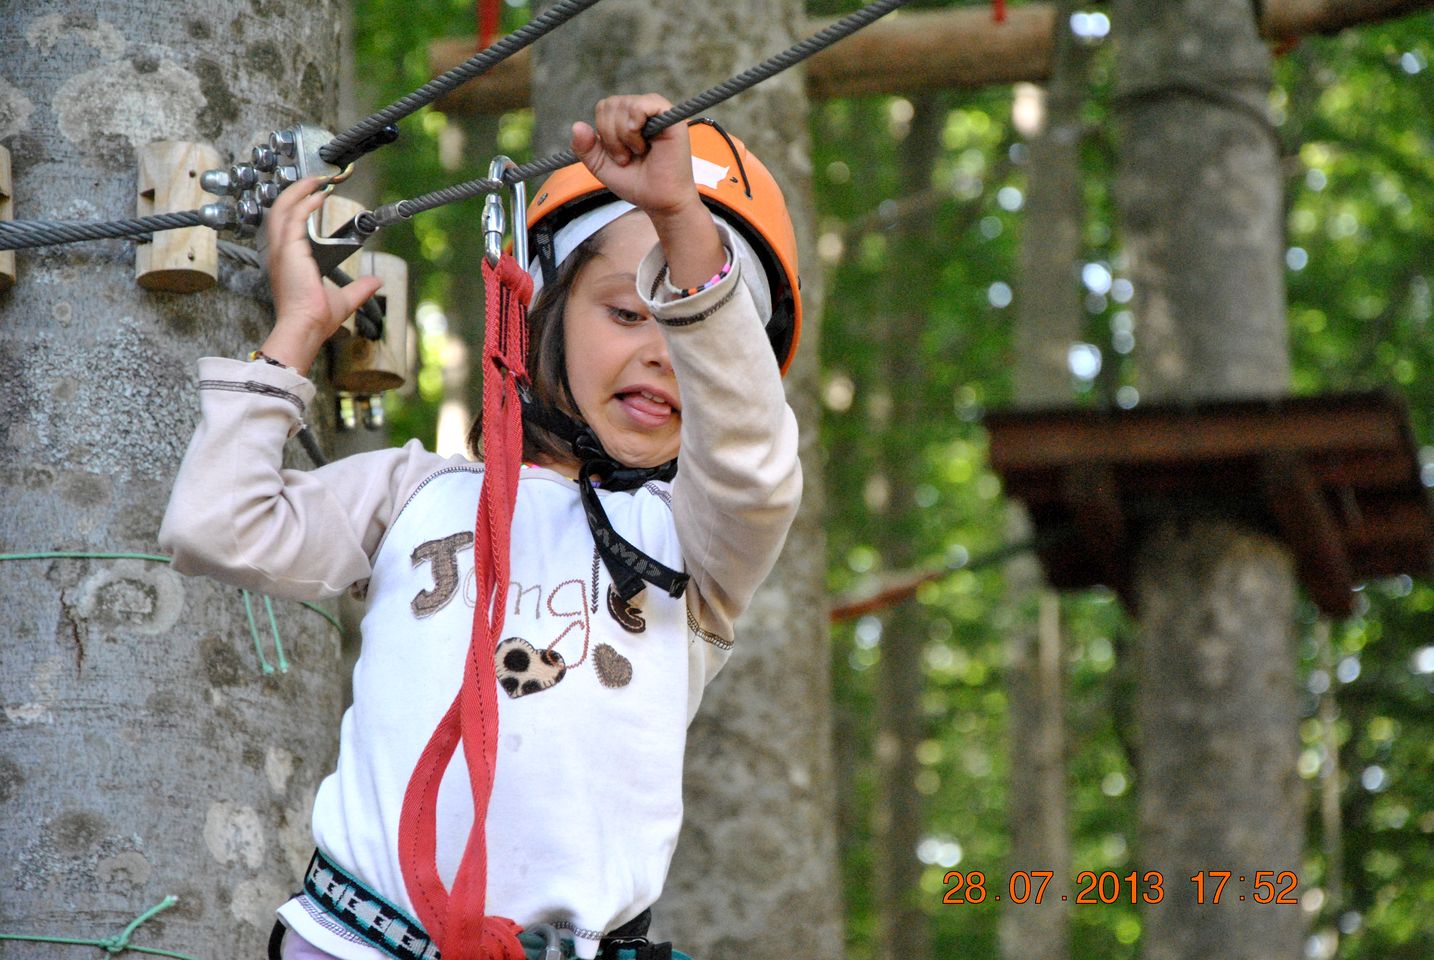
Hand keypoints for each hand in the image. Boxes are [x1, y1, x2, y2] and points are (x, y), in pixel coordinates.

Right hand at [261, 178, 382, 373]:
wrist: (307, 326)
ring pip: (282, 208)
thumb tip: (376, 281)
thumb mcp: (344, 299)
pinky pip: (293, 217)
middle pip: (280, 210)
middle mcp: (279, 253)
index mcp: (287, 261)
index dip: (298, 207)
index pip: (286, 225)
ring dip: (299, 191)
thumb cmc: (316, 318)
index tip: (316, 197)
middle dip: (296, 192)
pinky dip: (305, 202)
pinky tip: (318, 195)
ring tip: (316, 180)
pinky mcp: (288, 250)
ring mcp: (281, 250)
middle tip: (315, 180)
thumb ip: (360, 288)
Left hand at [570, 94, 703, 221]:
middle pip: (610, 104)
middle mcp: (643, 111)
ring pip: (623, 105)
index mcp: (628, 119)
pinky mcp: (670, 116)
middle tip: (627, 157)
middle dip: (611, 136)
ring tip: (638, 152)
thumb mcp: (602, 166)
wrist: (661, 202)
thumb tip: (576, 126)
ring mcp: (657, 111)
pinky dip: (633, 128)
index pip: (604, 107)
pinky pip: (641, 105)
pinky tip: (642, 144)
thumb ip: (586, 148)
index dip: (604, 132)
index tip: (618, 156)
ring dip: (623, 136)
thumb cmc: (637, 183)